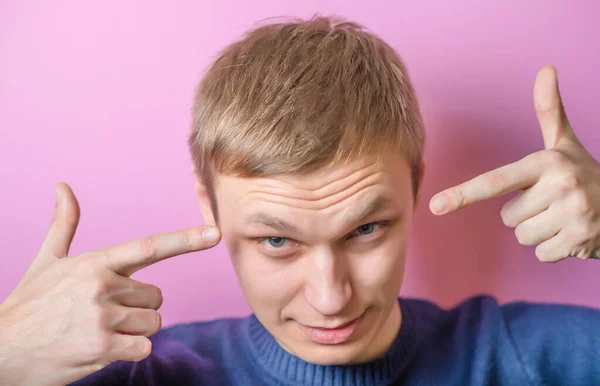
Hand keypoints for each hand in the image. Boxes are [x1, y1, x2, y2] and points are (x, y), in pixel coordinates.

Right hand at [0, 182, 220, 385]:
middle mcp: (103, 286)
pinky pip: (144, 347)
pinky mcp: (104, 347)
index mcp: (95, 263)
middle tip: (104, 313)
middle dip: (139, 306)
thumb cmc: (29, 304)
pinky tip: (100, 349)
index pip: (149, 247)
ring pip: (154, 322)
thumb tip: (63, 187)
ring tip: (99, 330)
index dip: (186, 240)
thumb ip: (65, 225)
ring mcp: (104, 318)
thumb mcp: (47, 261)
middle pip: (157, 296)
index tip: (215, 233)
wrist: (0, 351)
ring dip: (134, 330)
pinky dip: (129, 351)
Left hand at [429, 66, 599, 262]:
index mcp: (548, 162)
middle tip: (552, 202)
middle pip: (507, 217)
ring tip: (562, 217)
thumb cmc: (583, 174)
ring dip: (538, 232)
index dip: (463, 195)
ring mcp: (574, 215)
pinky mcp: (581, 241)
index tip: (435, 206)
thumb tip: (546, 69)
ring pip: (522, 236)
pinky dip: (553, 249)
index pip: (496, 182)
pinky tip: (571, 233)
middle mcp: (562, 186)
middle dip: (524, 214)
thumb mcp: (565, 144)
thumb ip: (549, 110)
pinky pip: (541, 254)